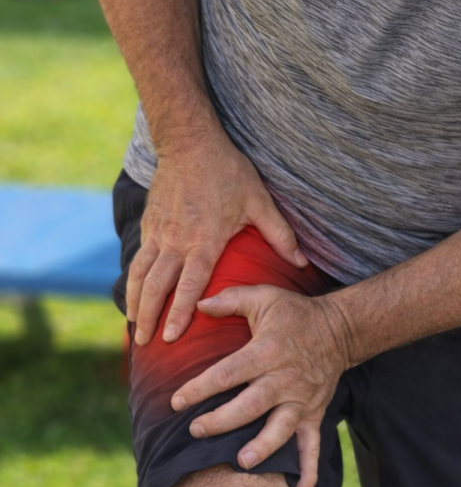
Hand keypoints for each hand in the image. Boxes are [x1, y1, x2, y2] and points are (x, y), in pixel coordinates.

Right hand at [126, 135, 307, 344]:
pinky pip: (138, 256)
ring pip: (140, 274)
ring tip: (135, 325)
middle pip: (156, 287)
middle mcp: (176, 241)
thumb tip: (302, 261)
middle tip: (146, 343)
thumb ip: (279, 234)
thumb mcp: (258, 201)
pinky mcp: (149, 222)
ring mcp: (159, 232)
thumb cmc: (228, 172)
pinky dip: (132, 279)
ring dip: (134, 302)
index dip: (180, 314)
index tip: (172, 338)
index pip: (189, 286)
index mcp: (204, 241)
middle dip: (149, 318)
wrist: (190, 142)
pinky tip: (133, 292)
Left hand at [170, 286, 349, 486]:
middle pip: (250, 405)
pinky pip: (313, 447)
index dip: (200, 388)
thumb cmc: (295, 313)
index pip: (228, 372)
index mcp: (267, 351)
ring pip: (280, 429)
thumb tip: (197, 303)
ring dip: (262, 447)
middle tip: (196, 430)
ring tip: (242, 463)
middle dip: (222, 421)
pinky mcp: (314, 414)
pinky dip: (309, 473)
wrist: (340, 329)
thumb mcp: (264, 296)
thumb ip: (230, 299)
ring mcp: (301, 400)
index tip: (176, 401)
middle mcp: (284, 379)